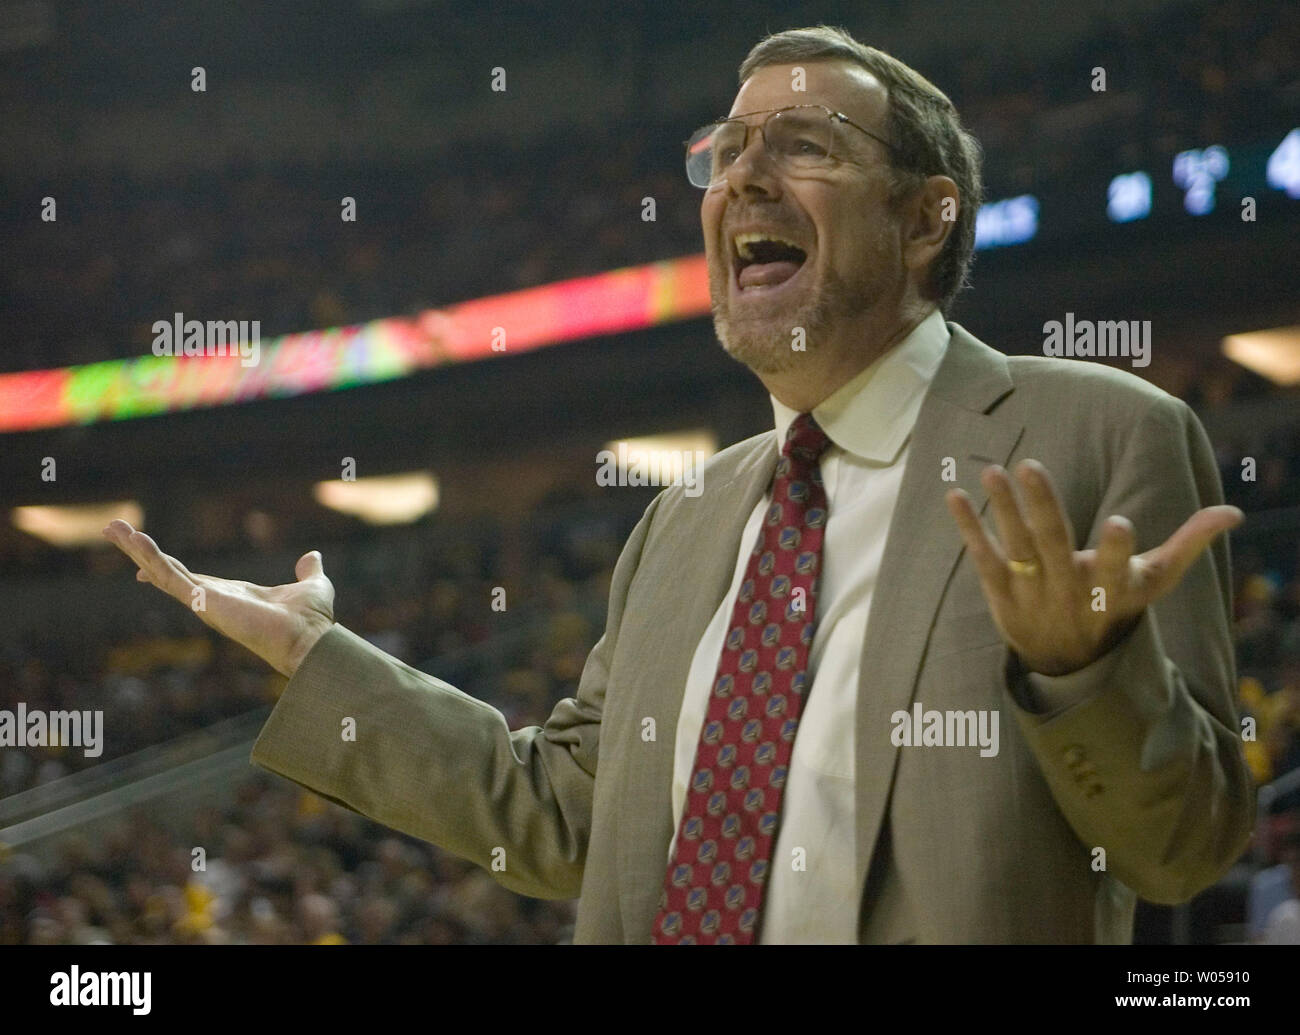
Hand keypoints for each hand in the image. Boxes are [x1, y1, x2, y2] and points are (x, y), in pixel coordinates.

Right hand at [102, 519, 334, 677]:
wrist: (312, 639)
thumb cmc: (312, 621)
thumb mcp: (313, 585)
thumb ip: (308, 571)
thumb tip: (312, 557)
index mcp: (232, 594)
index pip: (191, 578)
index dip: (167, 566)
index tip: (145, 556)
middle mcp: (213, 599)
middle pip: (168, 570)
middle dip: (140, 551)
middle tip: (113, 529)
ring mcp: (206, 601)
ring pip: (163, 571)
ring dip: (137, 550)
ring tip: (112, 528)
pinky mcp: (205, 602)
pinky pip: (172, 578)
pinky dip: (153, 560)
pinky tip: (136, 542)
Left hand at [945, 459, 1242, 676]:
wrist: (1068, 663)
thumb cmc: (1115, 606)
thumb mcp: (1153, 581)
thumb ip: (1189, 543)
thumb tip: (1233, 511)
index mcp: (1110, 589)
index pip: (1117, 570)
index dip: (1118, 550)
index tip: (1121, 524)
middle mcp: (1069, 591)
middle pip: (1054, 546)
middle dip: (1043, 507)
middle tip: (1030, 465)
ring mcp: (1032, 593)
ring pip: (1016, 547)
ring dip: (1003, 508)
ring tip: (992, 470)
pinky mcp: (1001, 593)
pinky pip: (983, 557)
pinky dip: (969, 529)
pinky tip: (955, 496)